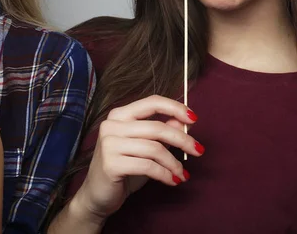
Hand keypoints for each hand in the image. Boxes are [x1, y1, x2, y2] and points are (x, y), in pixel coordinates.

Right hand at [74, 95, 202, 221]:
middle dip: (182, 140)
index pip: (151, 102)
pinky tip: (172, 181)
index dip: (175, 108)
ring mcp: (109, 143)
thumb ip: (161, 131)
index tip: (194, 118)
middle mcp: (111, 125)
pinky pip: (148, 166)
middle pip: (156, 127)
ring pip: (154, 148)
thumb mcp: (145, 147)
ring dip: (174, 163)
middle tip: (198, 151)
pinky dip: (165, 174)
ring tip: (182, 174)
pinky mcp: (111, 163)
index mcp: (119, 115)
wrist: (98, 195)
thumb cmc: (124, 168)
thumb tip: (184, 121)